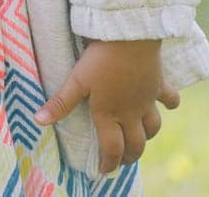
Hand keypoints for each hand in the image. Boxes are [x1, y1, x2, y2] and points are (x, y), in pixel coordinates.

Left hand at [32, 37, 180, 174]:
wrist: (130, 37)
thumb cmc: (100, 60)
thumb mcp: (77, 81)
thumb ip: (60, 103)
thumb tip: (38, 121)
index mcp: (109, 113)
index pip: (111, 148)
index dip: (108, 163)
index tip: (103, 171)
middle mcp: (132, 112)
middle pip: (136, 144)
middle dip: (129, 156)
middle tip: (122, 160)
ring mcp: (148, 99)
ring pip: (154, 127)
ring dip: (147, 135)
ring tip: (139, 138)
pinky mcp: (159, 84)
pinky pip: (170, 99)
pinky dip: (170, 104)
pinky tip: (168, 106)